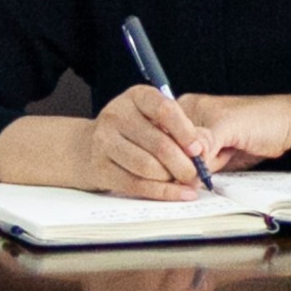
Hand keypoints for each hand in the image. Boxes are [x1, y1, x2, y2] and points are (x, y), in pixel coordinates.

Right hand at [79, 85, 216, 199]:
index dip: (186, 132)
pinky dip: (163, 192)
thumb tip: (203, 151)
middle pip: (159, 145)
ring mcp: (104, 142)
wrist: (87, 147)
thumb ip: (178, 129)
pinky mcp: (100, 169)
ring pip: (148, 167)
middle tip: (197, 173)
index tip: (198, 149)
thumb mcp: (153, 117)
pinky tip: (180, 194)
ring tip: (185, 180)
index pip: (165, 110)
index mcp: (136, 97)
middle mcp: (117, 116)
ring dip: (172, 179)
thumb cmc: (134, 130)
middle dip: (184, 164)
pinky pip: (137, 185)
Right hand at [176, 93, 290, 170]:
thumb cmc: (264, 117)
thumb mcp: (230, 126)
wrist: (289, 127)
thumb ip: (205, 141)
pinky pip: (200, 172)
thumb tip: (189, 159)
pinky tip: (220, 169)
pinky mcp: (213, 157)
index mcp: (188, 109)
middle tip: (213, 158)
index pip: (164, 133)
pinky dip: (207, 176)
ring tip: (222, 158)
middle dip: (187, 163)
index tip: (187, 160)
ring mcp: (202, 143)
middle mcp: (191, 125)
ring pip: (185, 166)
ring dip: (199, 171)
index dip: (171, 151)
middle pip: (172, 154)